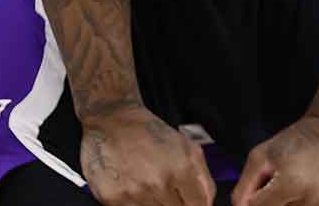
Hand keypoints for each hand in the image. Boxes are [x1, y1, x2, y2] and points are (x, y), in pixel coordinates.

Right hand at [79, 104, 215, 205]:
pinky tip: (132, 187)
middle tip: (164, 187)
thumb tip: (207, 204)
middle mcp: (159, 183)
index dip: (194, 204)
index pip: (198, 205)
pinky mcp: (113, 199)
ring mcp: (135, 193)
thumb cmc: (148, 133)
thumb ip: (203, 179)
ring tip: (147, 183)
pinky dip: (135, 203)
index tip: (188, 200)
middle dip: (174, 202)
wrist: (111, 121)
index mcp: (181, 168)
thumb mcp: (187, 147)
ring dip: (155, 203)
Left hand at [232, 115, 318, 205]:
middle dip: (283, 203)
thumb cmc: (300, 140)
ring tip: (308, 186)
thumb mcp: (263, 154)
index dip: (260, 202)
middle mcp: (315, 195)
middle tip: (292, 185)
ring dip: (301, 205)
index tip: (268, 192)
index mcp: (291, 182)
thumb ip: (245, 186)